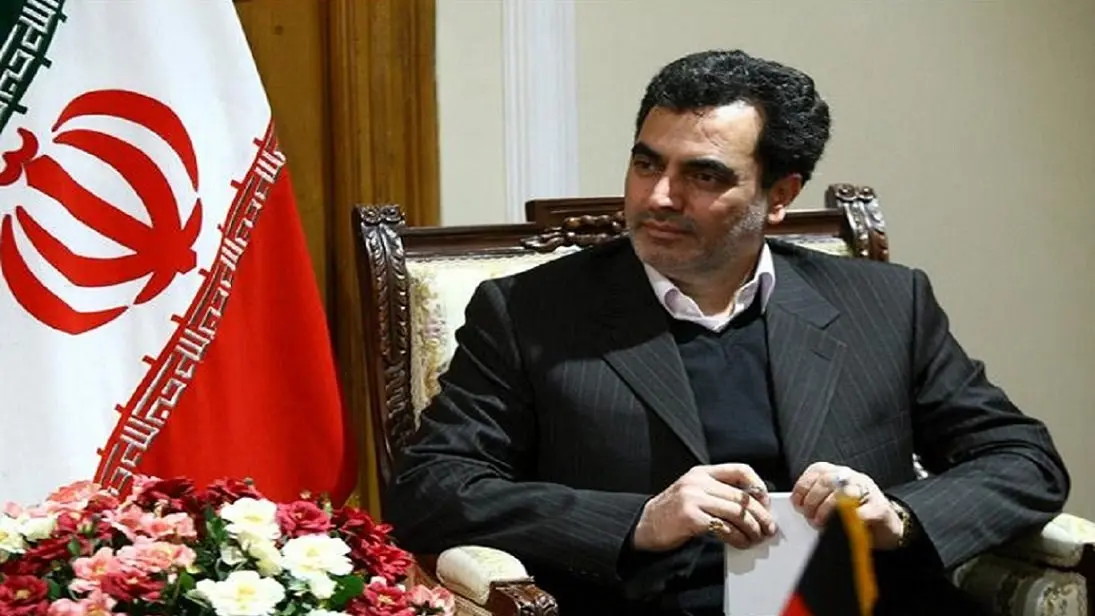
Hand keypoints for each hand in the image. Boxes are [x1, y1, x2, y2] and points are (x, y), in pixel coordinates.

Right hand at [633, 463, 777, 551]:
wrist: (644, 525)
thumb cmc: (672, 512)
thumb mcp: (694, 492)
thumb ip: (717, 492)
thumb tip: (752, 506)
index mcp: (701, 473)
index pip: (739, 470)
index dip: (758, 485)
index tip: (766, 501)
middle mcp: (698, 482)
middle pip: (741, 496)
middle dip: (760, 515)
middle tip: (769, 527)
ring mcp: (693, 498)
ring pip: (736, 512)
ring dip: (752, 528)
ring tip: (756, 538)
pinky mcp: (690, 517)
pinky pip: (724, 527)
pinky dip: (737, 537)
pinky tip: (740, 543)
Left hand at [790, 462, 903, 550]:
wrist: (888, 527)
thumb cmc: (859, 514)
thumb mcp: (836, 502)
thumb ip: (819, 500)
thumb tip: (799, 507)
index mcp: (840, 474)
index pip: (817, 471)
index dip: (803, 486)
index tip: (796, 502)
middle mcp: (853, 478)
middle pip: (827, 481)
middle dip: (812, 500)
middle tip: (808, 516)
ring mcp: (867, 491)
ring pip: (842, 494)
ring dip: (826, 510)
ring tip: (820, 523)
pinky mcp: (879, 508)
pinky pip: (860, 513)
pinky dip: (847, 521)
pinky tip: (840, 527)